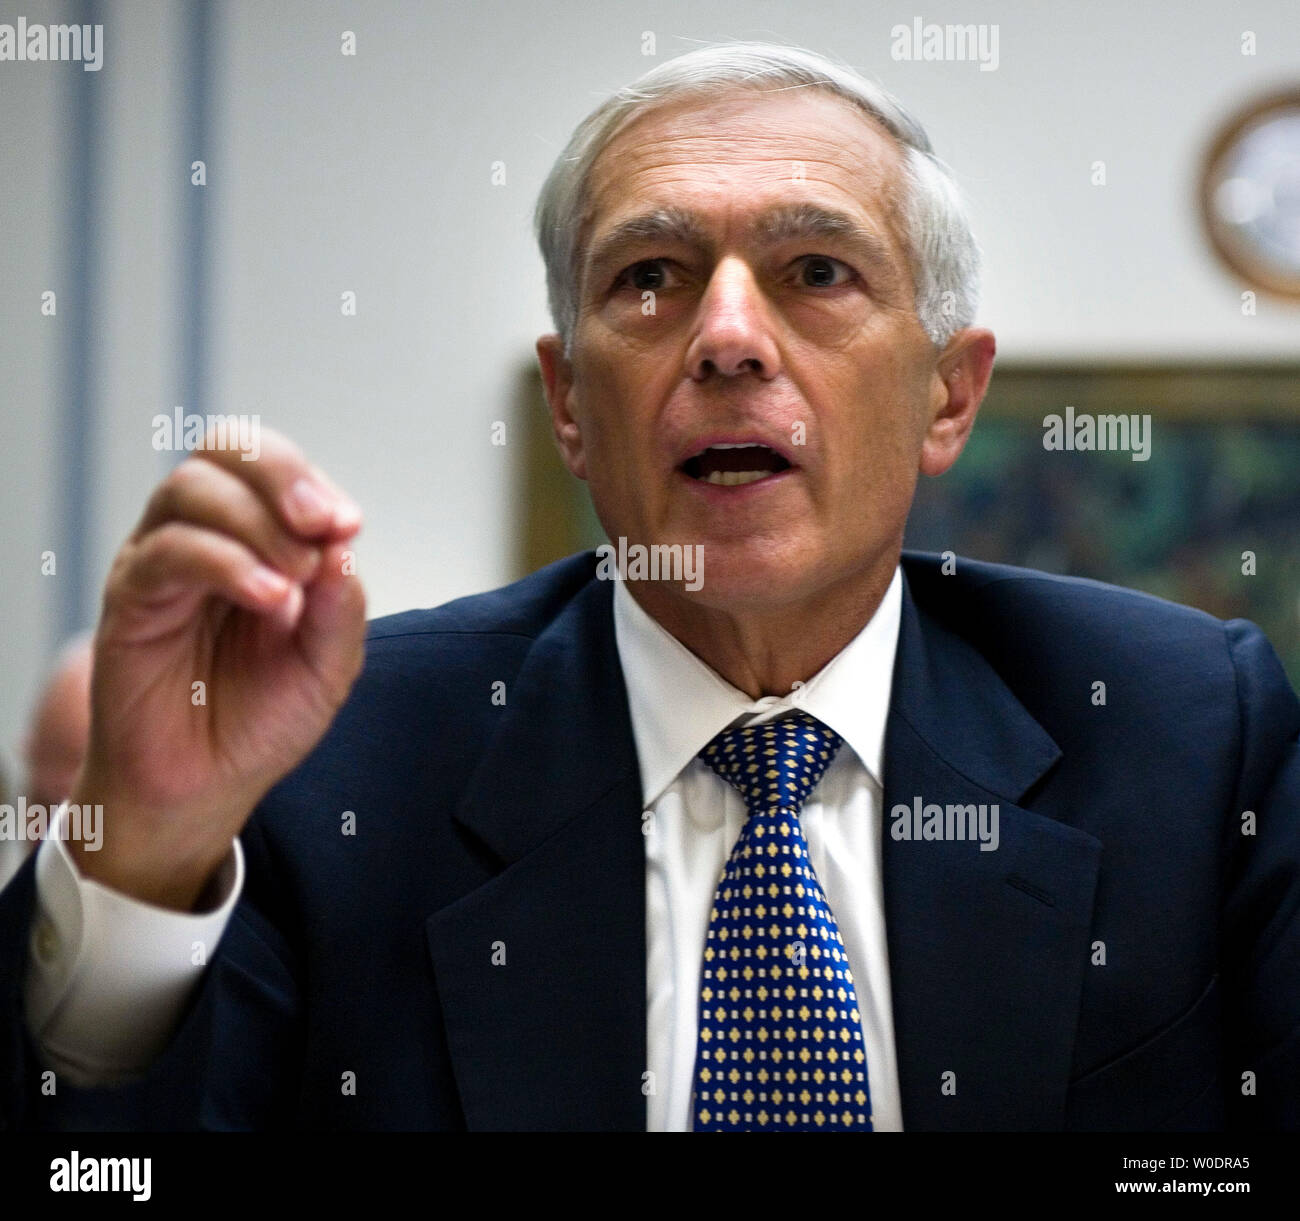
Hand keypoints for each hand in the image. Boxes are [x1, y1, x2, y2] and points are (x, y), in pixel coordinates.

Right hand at [68, 428, 366, 910]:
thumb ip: (340, 607)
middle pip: (224, 450)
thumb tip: (343, 546)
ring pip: (191, 488)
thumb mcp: (327, 666)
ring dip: (256, 520)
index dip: (311, 482)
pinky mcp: (131, 599)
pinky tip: (268, 597)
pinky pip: (166, 551)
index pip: (272, 467)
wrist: (206, 788)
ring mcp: (164, 563)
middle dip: (282, 474)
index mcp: (256, 539)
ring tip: (295, 579)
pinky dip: (224, 562)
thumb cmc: (262, 720)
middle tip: (322, 524)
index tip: (348, 526)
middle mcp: (206, 537)